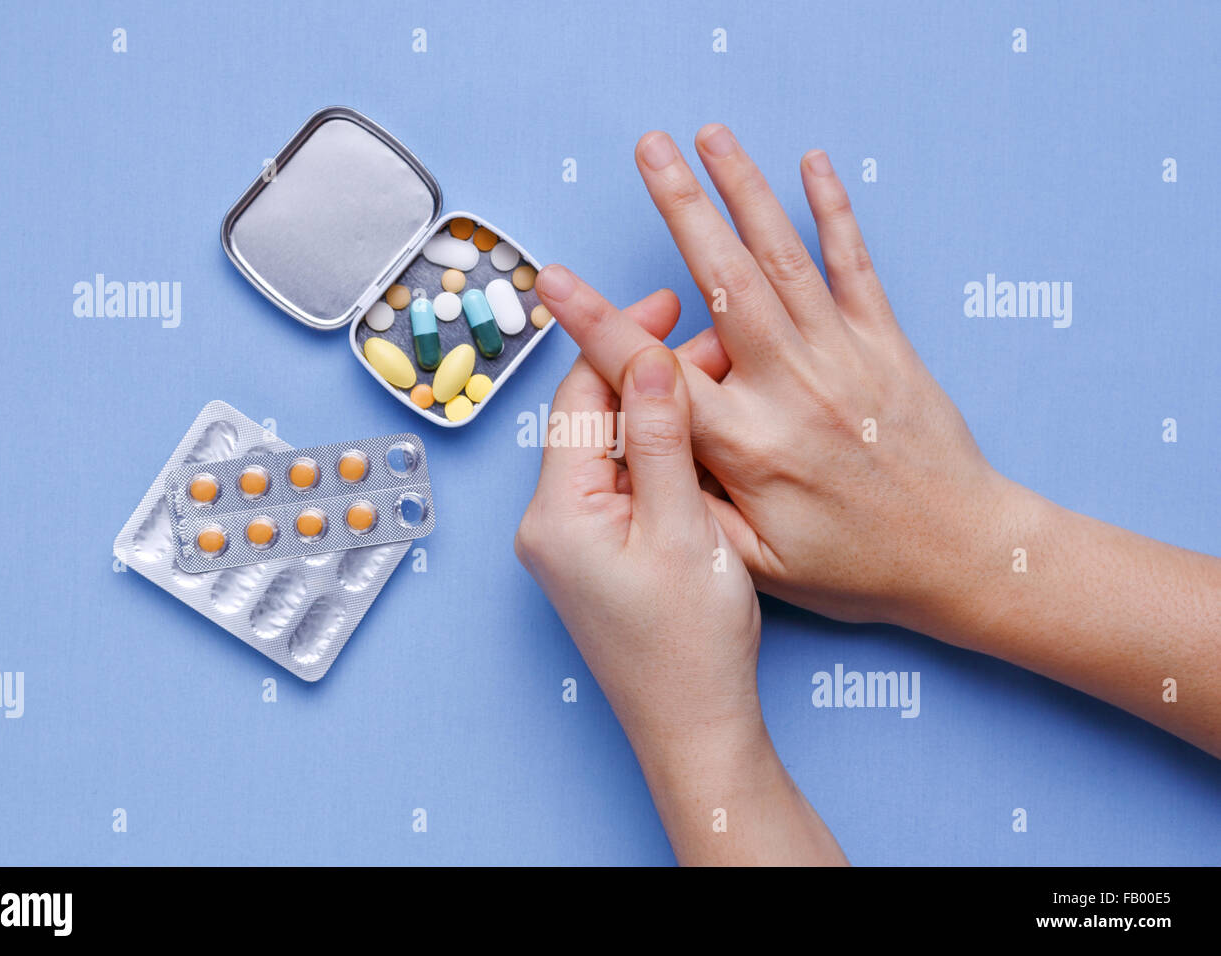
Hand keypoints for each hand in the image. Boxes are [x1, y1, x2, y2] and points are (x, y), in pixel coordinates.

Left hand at [515, 288, 846, 864]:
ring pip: (613, 449)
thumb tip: (645, 357)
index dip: (622, 341)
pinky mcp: (598, 555)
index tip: (668, 302)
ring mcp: (572, 541)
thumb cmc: (688, 648)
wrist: (696, 730)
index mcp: (556, 512)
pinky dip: (660, 454)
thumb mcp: (682, 530)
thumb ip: (659, 439)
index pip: (579, 396)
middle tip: (719, 348)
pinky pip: (624, 483)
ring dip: (661, 413)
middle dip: (651, 376)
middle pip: (594, 418)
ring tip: (722, 383)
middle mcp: (550, 522)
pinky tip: (705, 438)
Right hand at [536, 125, 1017, 632]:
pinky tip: (812, 164)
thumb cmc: (856, 567)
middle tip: (647, 149)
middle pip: (723, 280)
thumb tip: (639, 451)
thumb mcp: (756, 563)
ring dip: (743, 190)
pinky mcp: (886, 344)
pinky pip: (856, 266)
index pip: (654, 372)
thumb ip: (691, 503)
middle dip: (680, 206)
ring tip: (709, 136)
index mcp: (748, 442)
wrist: (962, 553)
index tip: (555, 282)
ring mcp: (843, 356)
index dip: (597, 323)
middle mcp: (792, 385)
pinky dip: (833, 211)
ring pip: (782, 259)